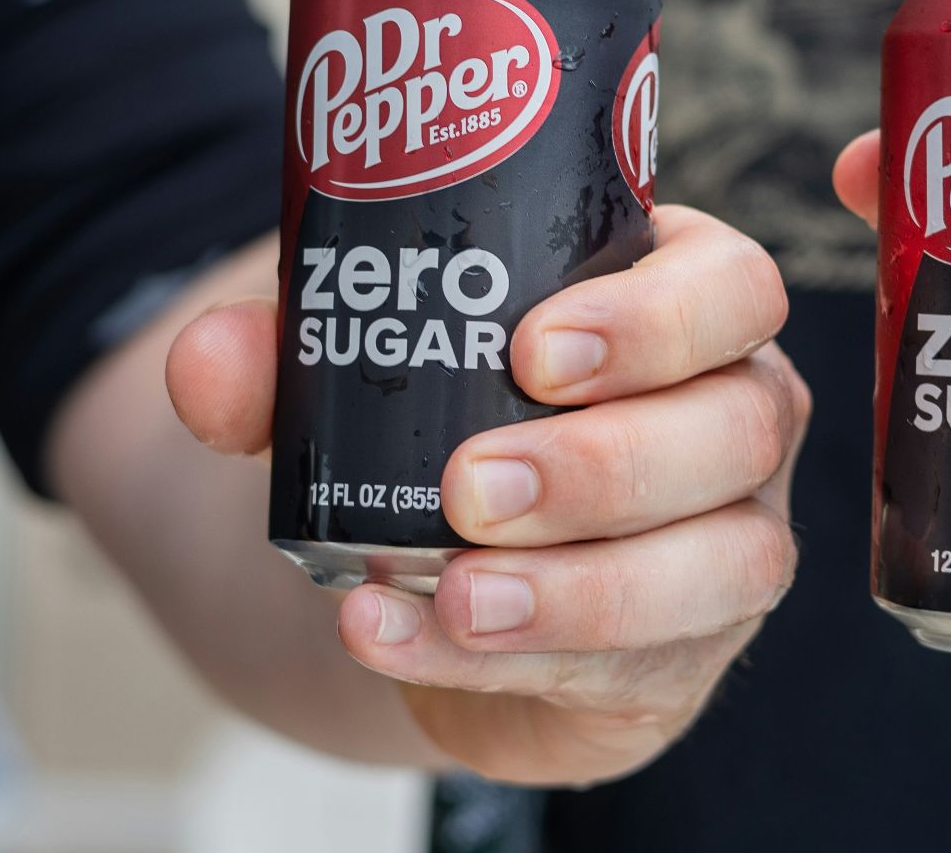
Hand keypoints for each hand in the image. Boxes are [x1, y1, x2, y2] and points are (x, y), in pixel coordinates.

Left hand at [164, 206, 805, 783]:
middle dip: (605, 465)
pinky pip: (635, 663)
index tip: (533, 351)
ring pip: (726, 561)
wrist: (442, 563)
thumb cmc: (443, 417)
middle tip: (470, 487)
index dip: (658, 319)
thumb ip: (285, 350)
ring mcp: (730, 538)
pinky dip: (509, 659)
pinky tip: (399, 638)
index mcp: (684, 303)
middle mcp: (736, 414)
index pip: (733, 287)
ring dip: (583, 586)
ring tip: (452, 589)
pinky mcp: (685, 650)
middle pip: (739, 426)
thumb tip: (211, 363)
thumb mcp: (369, 360)